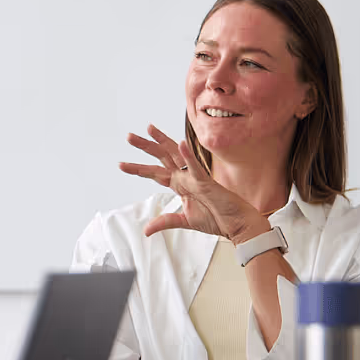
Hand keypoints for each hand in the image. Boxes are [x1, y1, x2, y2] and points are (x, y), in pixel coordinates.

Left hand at [118, 125, 268, 241]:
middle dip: (145, 147)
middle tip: (129, 136)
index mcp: (181, 185)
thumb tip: (146, 230)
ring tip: (148, 129)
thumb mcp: (185, 221)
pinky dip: (188, 156)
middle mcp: (186, 178)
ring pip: (175, 156)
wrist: (237, 224)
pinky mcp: (207, 182)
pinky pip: (196, 168)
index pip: (156, 173)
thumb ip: (166, 222)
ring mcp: (195, 178)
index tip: (122, 164)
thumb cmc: (217, 218)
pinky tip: (180, 144)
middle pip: (162, 158)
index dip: (140, 168)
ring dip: (161, 142)